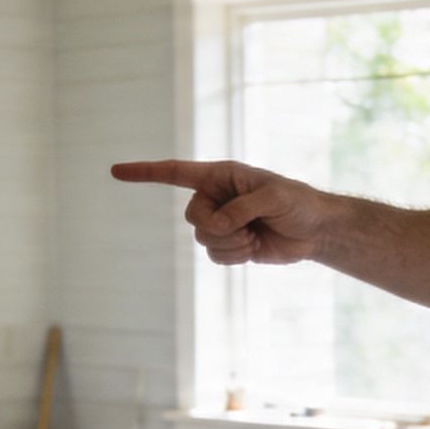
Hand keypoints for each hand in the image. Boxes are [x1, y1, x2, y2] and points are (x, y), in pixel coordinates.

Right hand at [112, 159, 327, 266]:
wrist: (314, 230)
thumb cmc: (298, 203)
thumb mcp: (274, 197)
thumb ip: (242, 208)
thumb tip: (218, 224)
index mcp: (220, 175)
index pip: (175, 173)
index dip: (144, 172)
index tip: (115, 171)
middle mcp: (216, 197)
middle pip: (192, 217)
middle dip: (218, 227)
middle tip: (247, 226)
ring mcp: (221, 222)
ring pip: (203, 240)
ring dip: (230, 244)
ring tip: (255, 236)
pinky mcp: (229, 244)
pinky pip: (214, 256)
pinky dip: (234, 257)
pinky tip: (255, 248)